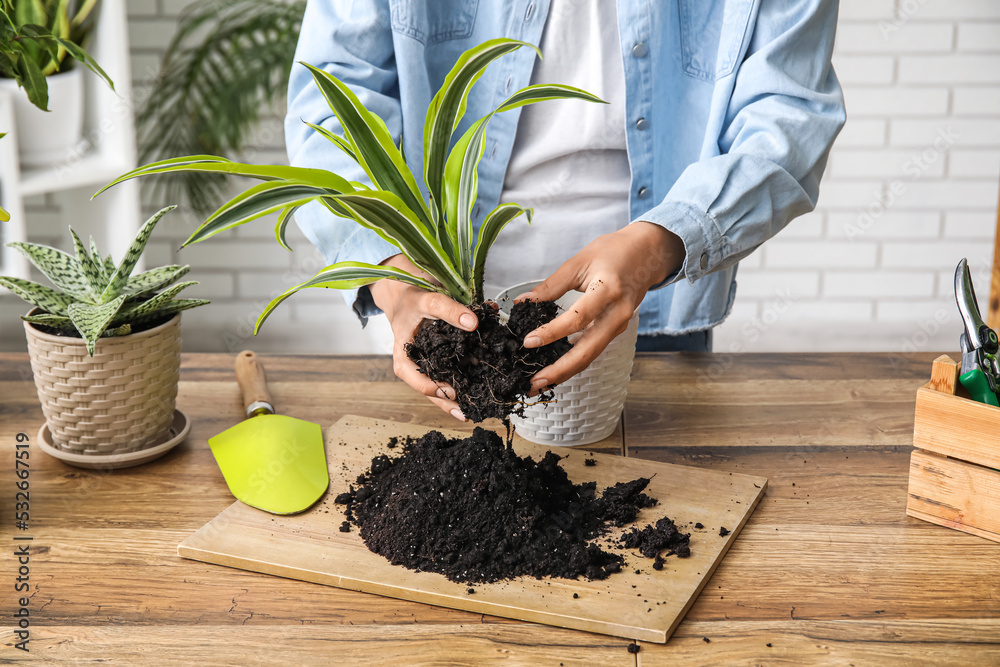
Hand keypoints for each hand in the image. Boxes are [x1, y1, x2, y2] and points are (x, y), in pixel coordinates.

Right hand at [368, 254, 477, 420]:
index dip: (437, 390)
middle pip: (430, 392)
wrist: (404, 295)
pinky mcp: (437, 362)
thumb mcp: (427, 301)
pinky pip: (448, 377)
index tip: (455, 393)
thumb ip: (449, 309)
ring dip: (456, 400)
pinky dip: (461, 384)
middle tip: (467, 414)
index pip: (419, 380)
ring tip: (473, 411)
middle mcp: (414, 367)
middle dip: (448, 404)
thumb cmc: (411, 299)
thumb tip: (473, 322)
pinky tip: (475, 392)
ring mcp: (426, 366)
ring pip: (440, 389)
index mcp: (404, 358)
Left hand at [517, 222, 684, 393]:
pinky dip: (574, 362)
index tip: (528, 342)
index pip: (578, 318)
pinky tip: (555, 368)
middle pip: (588, 351)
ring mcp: (620, 325)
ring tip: (539, 383)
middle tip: (533, 383)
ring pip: (591, 356)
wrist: (648, 252)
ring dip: (565, 372)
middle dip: (559, 370)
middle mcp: (617, 313)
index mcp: (607, 290)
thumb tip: (523, 301)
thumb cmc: (615, 252)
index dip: (552, 332)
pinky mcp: (616, 330)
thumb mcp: (579, 262)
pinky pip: (594, 350)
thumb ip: (551, 285)